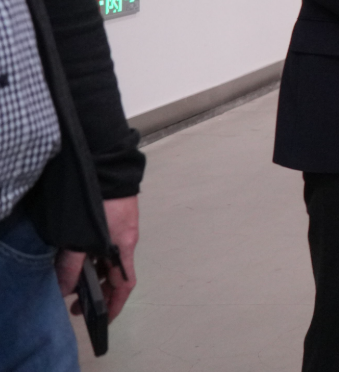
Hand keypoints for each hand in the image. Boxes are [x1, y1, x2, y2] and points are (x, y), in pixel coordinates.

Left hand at [58, 195, 137, 321]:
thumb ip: (72, 264)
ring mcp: (121, 228)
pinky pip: (105, 246)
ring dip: (94, 275)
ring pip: (109, 260)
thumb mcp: (82, 238)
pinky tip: (77, 256)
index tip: (102, 319)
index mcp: (124, 248)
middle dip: (99, 293)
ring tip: (72, 281)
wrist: (109, 167)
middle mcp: (126, 240)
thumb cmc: (100, 204)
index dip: (115, 305)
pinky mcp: (114, 217)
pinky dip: (93, 258)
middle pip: (116, 274)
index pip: (125, 285)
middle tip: (75, 304)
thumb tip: (64, 290)